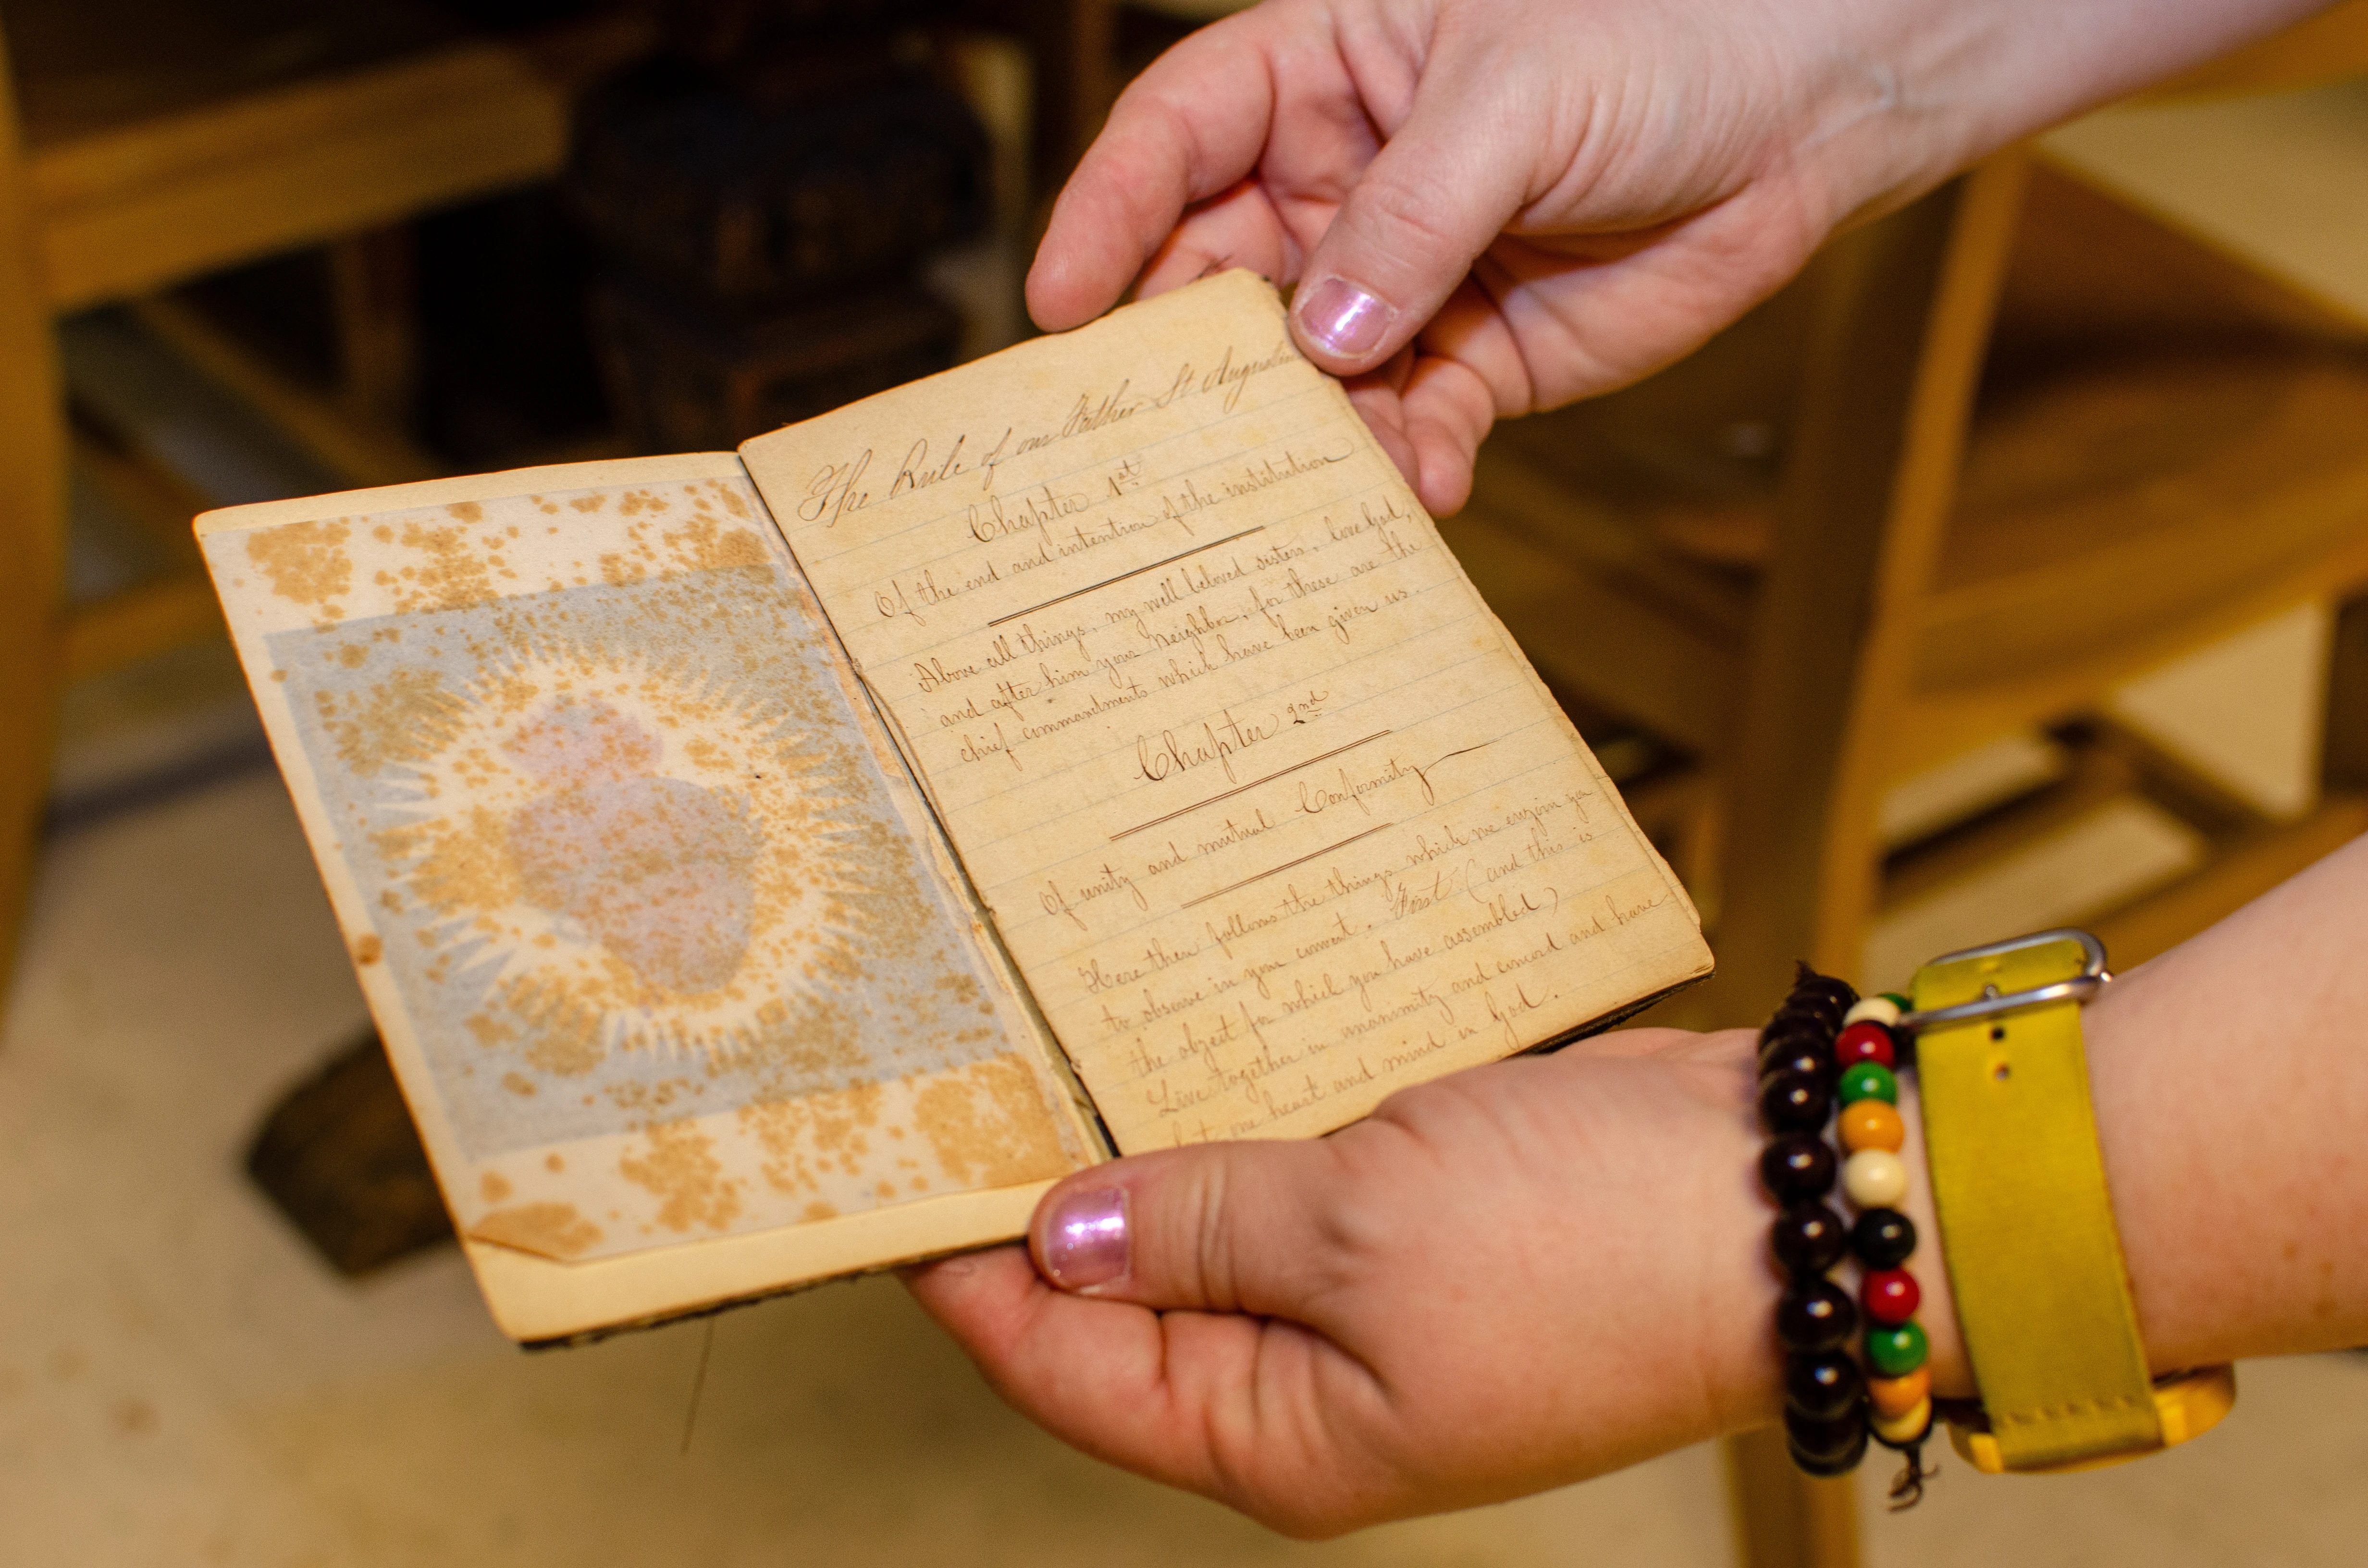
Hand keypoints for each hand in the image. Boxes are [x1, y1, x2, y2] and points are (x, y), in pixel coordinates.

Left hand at [908, 1029, 1791, 1535]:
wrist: (1790, 1192)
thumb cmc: (1591, 1243)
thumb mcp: (1358, 1231)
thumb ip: (1193, 1225)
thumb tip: (1051, 1233)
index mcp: (1280, 1436)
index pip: (1062, 1364)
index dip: (962, 1270)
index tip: (883, 1164)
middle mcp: (1311, 1380)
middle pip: (1122, 1292)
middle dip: (1045, 1188)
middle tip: (956, 1066)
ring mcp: (1369, 1292)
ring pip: (1206, 1210)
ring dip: (1141, 1128)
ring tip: (1043, 1029)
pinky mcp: (1419, 1210)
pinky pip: (1291, 1159)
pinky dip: (1237, 1098)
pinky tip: (1177, 1021)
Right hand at [1029, 0, 2322, 514]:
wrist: (1809, 110)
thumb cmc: (1663, 38)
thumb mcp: (1519, 99)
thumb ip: (1411, 215)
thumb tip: (1320, 336)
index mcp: (1323, 74)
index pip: (1178, 137)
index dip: (1107, 215)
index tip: (1058, 307)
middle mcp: (1340, 185)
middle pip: (1217, 276)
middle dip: (1187, 358)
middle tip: (1154, 442)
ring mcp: (1402, 280)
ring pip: (1305, 376)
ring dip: (1298, 436)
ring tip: (1298, 489)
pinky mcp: (1471, 360)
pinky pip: (1404, 427)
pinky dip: (1399, 467)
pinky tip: (1413, 490)